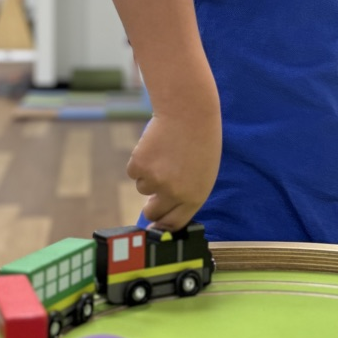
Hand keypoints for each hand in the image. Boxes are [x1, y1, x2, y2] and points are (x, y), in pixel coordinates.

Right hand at [126, 108, 221, 232]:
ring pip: (142, 187)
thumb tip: (166, 210)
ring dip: (148, 175)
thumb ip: (187, 193)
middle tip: (153, 192)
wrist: (188, 112)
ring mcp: (156, 181)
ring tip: (164, 154)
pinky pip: (133, 172)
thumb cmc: (199, 140)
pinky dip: (139, 161)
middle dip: (150, 206)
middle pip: (153, 212)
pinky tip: (154, 146)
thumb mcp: (203, 172)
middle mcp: (175, 193)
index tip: (155, 226)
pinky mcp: (139, 167)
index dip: (162, 226)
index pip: (174, 224)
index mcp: (195, 196)